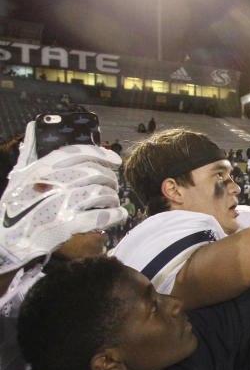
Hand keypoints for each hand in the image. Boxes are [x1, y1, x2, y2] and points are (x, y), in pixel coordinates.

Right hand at [0, 143, 126, 273]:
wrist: (4, 241)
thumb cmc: (13, 208)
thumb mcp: (18, 177)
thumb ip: (29, 153)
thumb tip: (33, 127)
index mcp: (42, 168)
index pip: (79, 152)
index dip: (102, 154)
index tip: (115, 160)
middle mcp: (53, 183)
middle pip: (95, 173)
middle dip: (110, 180)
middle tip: (112, 187)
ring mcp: (60, 204)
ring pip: (101, 193)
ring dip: (112, 198)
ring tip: (112, 203)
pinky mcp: (66, 225)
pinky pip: (101, 217)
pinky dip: (115, 215)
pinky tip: (119, 216)